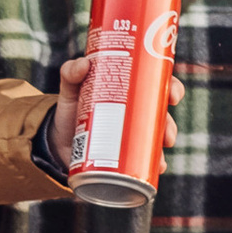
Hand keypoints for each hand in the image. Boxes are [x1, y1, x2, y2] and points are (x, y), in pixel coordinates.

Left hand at [49, 58, 187, 167]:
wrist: (57, 139)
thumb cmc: (70, 108)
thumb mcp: (69, 88)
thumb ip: (71, 73)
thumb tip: (84, 64)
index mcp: (130, 90)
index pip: (158, 84)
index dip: (172, 88)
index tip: (173, 96)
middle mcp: (137, 112)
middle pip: (162, 114)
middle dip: (170, 123)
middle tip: (167, 132)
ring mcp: (133, 134)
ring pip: (158, 137)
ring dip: (164, 145)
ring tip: (160, 153)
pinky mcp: (126, 154)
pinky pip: (146, 160)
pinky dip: (154, 164)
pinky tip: (158, 168)